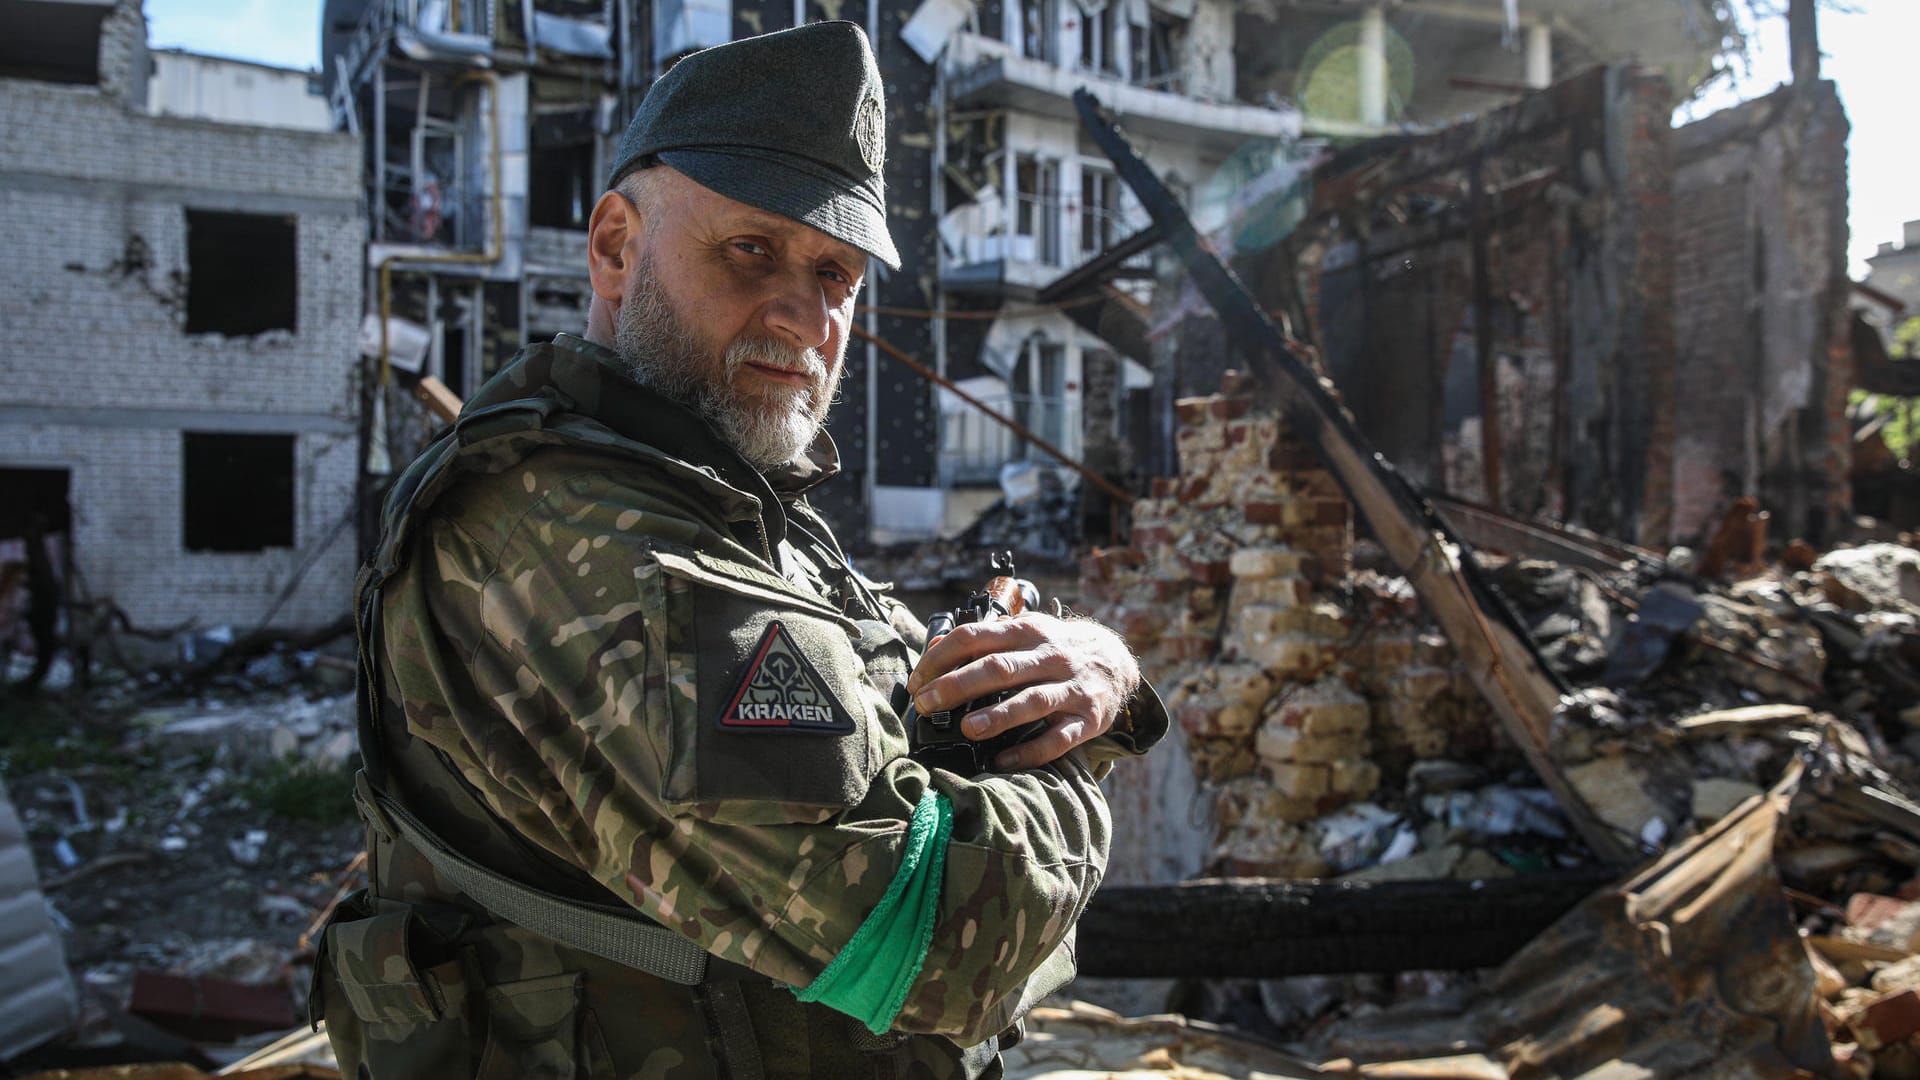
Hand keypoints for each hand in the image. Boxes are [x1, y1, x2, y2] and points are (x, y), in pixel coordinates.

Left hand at [905, 612, 1140, 769]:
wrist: (1117, 661)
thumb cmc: (1056, 649)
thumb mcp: (1025, 632)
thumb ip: (984, 638)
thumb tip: (935, 646)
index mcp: (1027, 631)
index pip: (975, 637)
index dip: (941, 658)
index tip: (917, 682)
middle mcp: (1050, 656)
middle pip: (999, 668)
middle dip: (958, 686)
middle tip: (927, 705)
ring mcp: (1071, 688)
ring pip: (1031, 701)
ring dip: (997, 716)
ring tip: (968, 730)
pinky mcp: (1088, 719)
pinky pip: (1058, 739)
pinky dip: (1030, 752)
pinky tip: (1002, 761)